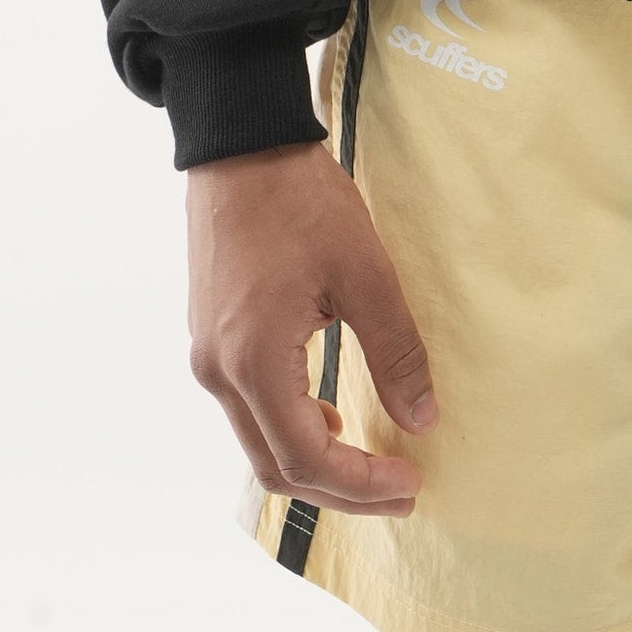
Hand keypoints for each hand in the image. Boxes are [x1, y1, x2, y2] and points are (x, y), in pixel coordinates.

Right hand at [186, 140, 437, 513]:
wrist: (241, 143)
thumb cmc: (301, 200)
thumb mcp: (363, 271)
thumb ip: (395, 350)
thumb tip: (423, 419)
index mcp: (253, 362)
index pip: (306, 459)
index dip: (361, 483)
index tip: (409, 483)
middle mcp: (219, 370)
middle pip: (276, 466)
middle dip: (339, 488)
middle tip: (397, 488)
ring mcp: (208, 353)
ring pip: (258, 440)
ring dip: (314, 459)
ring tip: (370, 457)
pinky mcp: (210, 334)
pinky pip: (248, 405)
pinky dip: (290, 424)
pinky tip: (330, 410)